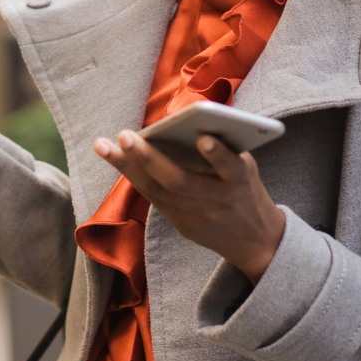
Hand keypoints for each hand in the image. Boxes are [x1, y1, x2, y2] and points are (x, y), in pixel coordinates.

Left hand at [94, 130, 285, 284]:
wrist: (257, 241)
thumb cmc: (246, 188)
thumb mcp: (247, 166)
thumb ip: (224, 148)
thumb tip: (188, 119)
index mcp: (241, 181)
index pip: (231, 168)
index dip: (219, 155)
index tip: (203, 138)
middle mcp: (217, 201)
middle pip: (181, 182)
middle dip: (150, 158)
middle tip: (125, 135)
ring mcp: (197, 217)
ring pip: (158, 192)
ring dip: (127, 167)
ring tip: (103, 145)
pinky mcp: (183, 226)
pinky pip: (154, 199)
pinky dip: (135, 176)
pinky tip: (115, 158)